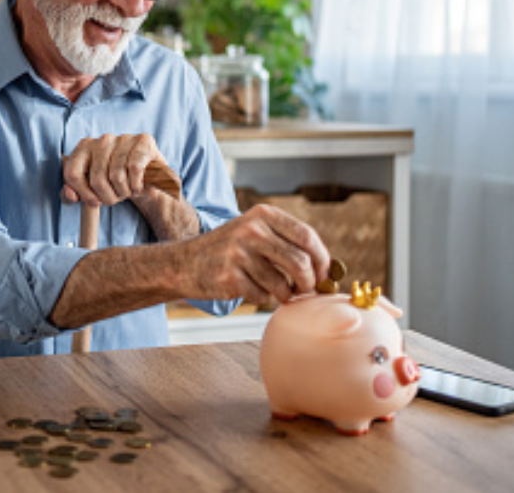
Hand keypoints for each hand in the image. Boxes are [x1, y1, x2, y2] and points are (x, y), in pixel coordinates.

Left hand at [62, 134, 174, 206]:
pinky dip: (136, 185)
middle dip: (107, 197)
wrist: (146, 180)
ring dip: (123, 192)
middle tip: (115, 198)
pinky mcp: (143, 140)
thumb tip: (69, 194)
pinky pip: (134, 169)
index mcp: (84, 147)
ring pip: (117, 176)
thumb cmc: (114, 184)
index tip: (94, 201)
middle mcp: (102, 139)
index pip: (72, 173)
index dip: (83, 194)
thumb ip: (71, 195)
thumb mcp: (89, 192)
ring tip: (127, 191)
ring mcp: (123, 138)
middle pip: (96, 179)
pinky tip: (137, 186)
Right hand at [173, 204, 330, 303]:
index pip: (307, 236)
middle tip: (305, 290)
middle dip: (308, 283)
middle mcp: (251, 230)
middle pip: (300, 263)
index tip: (324, 275)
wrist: (184, 263)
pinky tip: (250, 289)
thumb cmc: (229, 250)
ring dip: (284, 294)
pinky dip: (262, 298)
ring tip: (275, 290)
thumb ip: (287, 242)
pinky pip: (262, 296)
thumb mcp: (255, 232)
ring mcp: (238, 253)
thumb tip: (329, 269)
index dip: (322, 260)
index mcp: (263, 214)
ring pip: (283, 285)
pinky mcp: (229, 277)